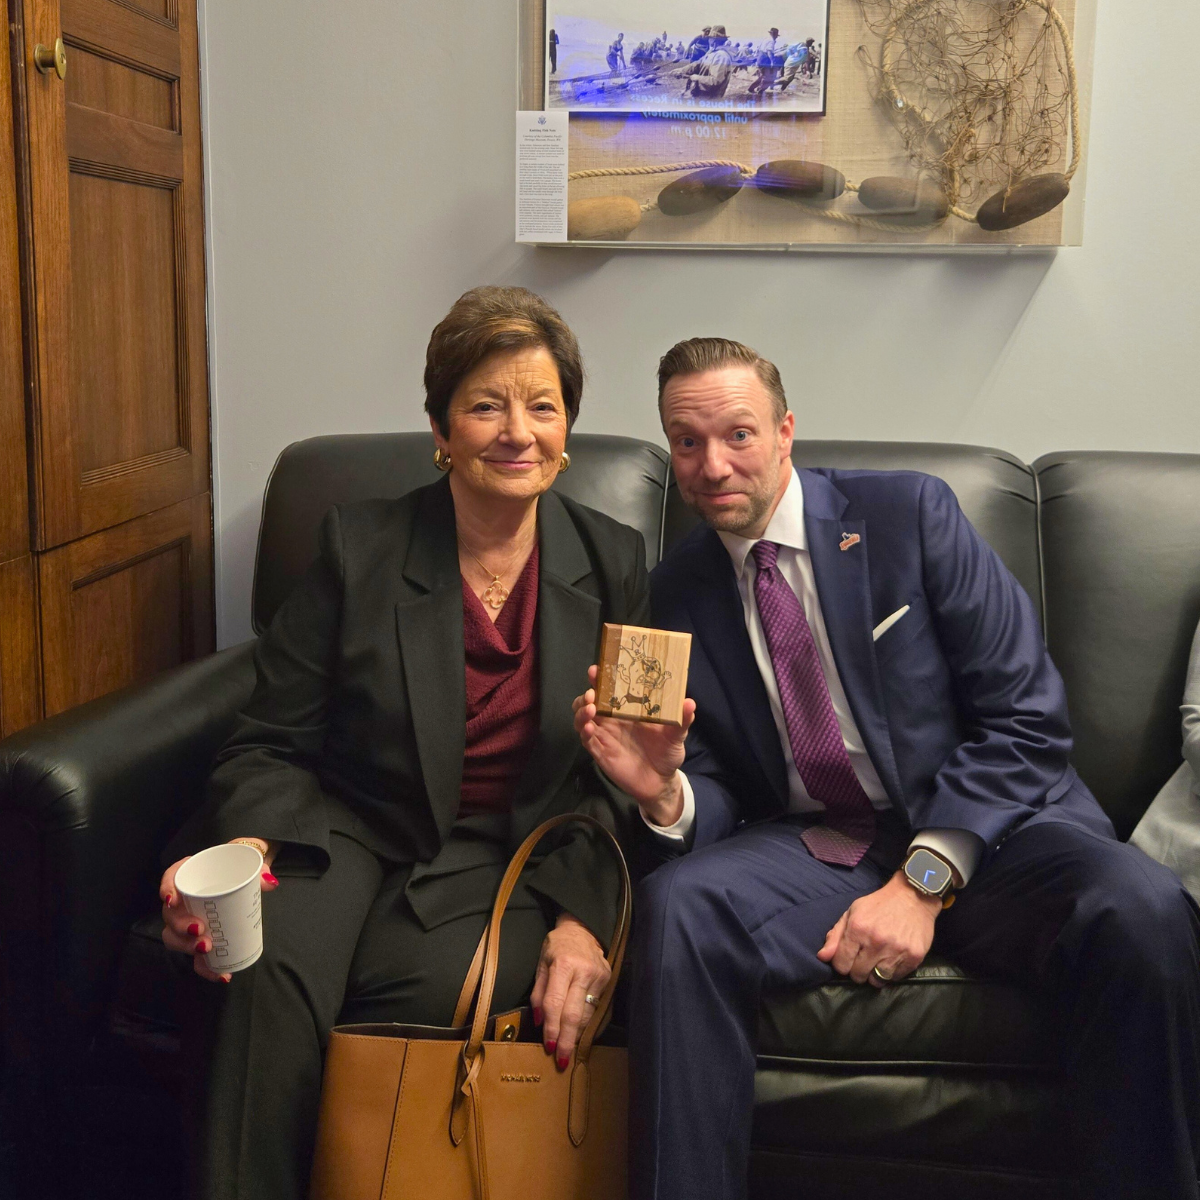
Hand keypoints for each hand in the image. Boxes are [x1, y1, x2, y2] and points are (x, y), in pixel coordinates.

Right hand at [160, 838, 279, 982]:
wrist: (250, 878)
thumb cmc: (242, 865)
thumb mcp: (250, 861)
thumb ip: (259, 867)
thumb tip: (268, 882)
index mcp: (193, 872)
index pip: (171, 877)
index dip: (166, 888)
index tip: (172, 900)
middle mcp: (185, 898)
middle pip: (170, 913)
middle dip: (180, 926)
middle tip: (199, 931)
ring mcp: (189, 920)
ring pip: (176, 937)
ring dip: (187, 947)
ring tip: (207, 950)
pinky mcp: (200, 939)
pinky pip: (196, 956)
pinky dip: (206, 967)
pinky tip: (221, 974)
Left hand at [529, 913, 610, 1069]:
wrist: (583, 929)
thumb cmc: (557, 946)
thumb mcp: (541, 964)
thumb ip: (539, 993)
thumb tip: (540, 1022)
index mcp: (563, 965)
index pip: (556, 1004)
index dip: (552, 1028)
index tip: (549, 1048)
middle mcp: (584, 971)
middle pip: (574, 1014)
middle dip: (567, 1040)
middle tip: (562, 1060)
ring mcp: (599, 976)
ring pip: (587, 1014)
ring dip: (577, 1034)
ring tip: (568, 1048)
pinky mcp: (608, 979)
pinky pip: (596, 1008)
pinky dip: (587, 1023)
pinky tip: (580, 1033)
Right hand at [572, 664, 695, 825]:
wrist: (661, 781)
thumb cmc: (667, 752)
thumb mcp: (676, 734)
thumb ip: (681, 719)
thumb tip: (690, 703)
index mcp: (627, 709)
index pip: (610, 689)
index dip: (600, 678)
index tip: (596, 670)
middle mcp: (612, 720)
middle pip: (590, 701)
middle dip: (587, 694)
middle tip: (592, 692)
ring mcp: (604, 735)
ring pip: (583, 718)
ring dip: (582, 711)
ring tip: (590, 709)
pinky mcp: (601, 752)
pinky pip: (587, 740)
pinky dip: (585, 732)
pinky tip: (589, 728)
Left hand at [817, 872, 939, 986]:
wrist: (912, 896)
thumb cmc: (878, 905)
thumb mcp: (852, 913)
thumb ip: (835, 936)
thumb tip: (822, 957)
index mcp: (857, 929)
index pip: (841, 964)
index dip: (842, 964)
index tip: (848, 959)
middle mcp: (876, 942)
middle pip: (858, 976)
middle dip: (857, 970)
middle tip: (863, 959)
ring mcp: (896, 951)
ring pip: (876, 981)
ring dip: (874, 974)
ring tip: (877, 961)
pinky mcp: (913, 958)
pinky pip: (895, 978)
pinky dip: (891, 973)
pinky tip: (891, 959)